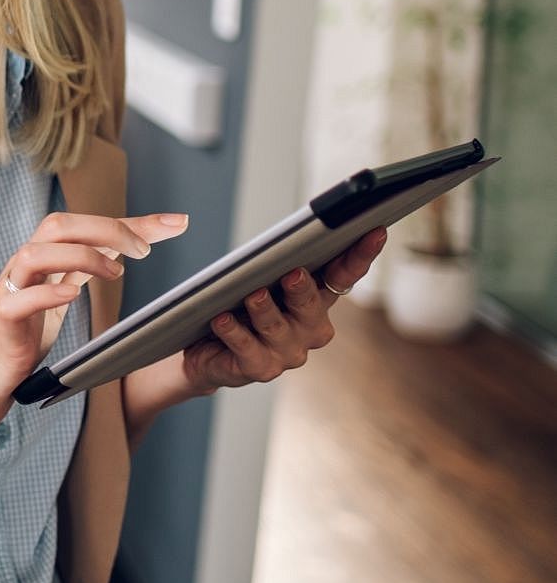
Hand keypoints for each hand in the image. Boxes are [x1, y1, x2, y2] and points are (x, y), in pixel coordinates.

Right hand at [0, 211, 189, 437]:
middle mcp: (22, 269)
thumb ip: (83, 271)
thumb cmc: (15, 342)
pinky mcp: (0, 325)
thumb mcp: (56, 300)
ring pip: (36, 252)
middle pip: (58, 225)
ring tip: (115, 271)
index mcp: (41, 261)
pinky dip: (46, 293)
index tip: (176, 222)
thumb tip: (122, 248)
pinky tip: (72, 296)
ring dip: (80, 255)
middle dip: (106, 228)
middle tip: (145, 250)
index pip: (86, 226)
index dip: (132, 222)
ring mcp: (8, 294)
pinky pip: (18, 300)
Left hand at [181, 228, 387, 392]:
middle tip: (294, 273)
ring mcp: (286, 352)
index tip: (374, 231)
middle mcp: (308, 328)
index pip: (343, 275)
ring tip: (253, 294)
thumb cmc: (236, 305)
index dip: (360, 255)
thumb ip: (260, 252)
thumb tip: (208, 214)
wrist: (209, 351)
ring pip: (277, 328)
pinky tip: (222, 319)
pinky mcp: (259, 368)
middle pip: (311, 306)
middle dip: (303, 290)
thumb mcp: (252, 275)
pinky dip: (234, 332)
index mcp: (315, 298)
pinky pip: (247, 348)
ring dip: (265, 310)